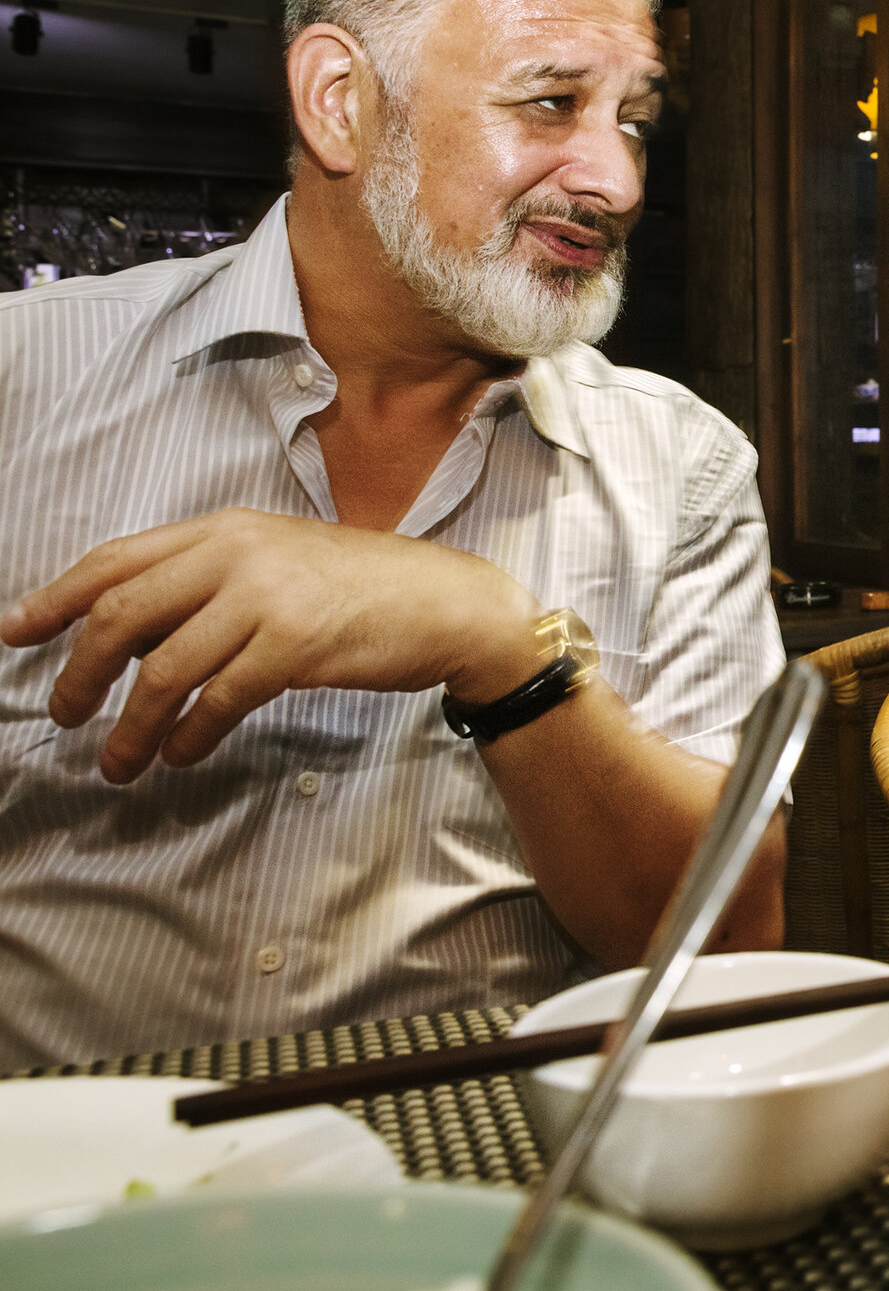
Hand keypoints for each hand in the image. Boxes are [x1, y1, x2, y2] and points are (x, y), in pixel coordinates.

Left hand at [0, 508, 542, 782]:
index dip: (55, 599)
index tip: (17, 633)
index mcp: (224, 529)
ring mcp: (267, 598)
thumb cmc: (361, 588)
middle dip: (80, 673)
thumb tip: (132, 632)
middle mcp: (237, 554)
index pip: (116, 560)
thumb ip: (209, 581)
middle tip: (65, 713)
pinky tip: (178, 752)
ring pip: (164, 668)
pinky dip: (187, 733)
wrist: (444, 602)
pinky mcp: (295, 645)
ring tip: (117, 761)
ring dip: (129, 724)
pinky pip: (217, 699)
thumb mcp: (276, 561)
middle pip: (123, 615)